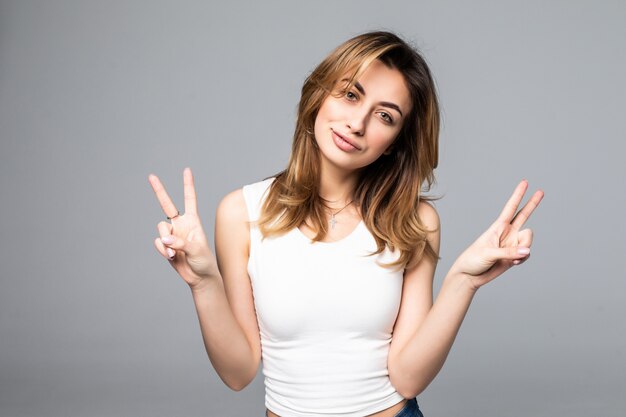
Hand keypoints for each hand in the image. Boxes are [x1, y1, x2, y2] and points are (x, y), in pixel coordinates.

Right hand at [148, 167, 218, 289]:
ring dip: (165, 242)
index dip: (188, 184)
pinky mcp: (165, 245)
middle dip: (159, 190)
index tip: (186, 170)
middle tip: (151, 176)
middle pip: (167, 204)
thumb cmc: (204, 261)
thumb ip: (180, 243)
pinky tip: (171, 258)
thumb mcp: (197, 250)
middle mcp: (181, 224)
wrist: (199, 277)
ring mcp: (172, 234)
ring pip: (160, 228)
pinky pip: (158, 243)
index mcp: (193, 221)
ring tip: (175, 254)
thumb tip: (164, 240)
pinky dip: (163, 251)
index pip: (189, 199)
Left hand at [450, 179, 543, 290]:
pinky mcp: (514, 256)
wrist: (469, 276)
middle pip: (524, 215)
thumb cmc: (472, 260)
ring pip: (528, 240)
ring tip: (512, 258)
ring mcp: (512, 244)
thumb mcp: (488, 253)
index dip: (518, 195)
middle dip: (532, 204)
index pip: (510, 208)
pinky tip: (513, 263)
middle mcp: (507, 233)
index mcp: (498, 227)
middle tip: (541, 191)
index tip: (525, 182)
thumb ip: (509, 252)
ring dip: (524, 249)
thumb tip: (527, 250)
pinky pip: (526, 254)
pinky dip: (523, 258)